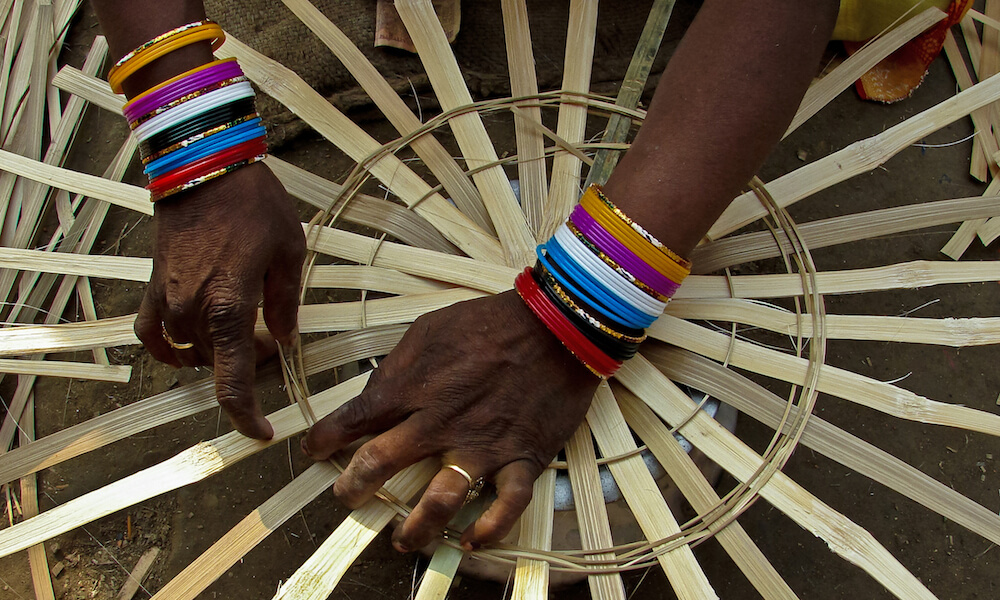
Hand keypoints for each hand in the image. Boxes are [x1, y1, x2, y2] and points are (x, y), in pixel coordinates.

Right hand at [134, 162, 305, 438]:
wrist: (202, 165)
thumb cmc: (252, 204)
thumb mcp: (289, 252)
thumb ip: (286, 303)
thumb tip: (283, 340)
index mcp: (229, 309)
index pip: (232, 384)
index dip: (246, 417)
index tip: (261, 432)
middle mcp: (192, 313)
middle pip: (218, 366)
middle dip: (247, 364)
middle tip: (272, 338)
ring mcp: (167, 301)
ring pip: (192, 352)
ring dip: (218, 352)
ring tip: (244, 325)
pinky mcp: (152, 286)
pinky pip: (153, 333)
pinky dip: (170, 346)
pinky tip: (190, 344)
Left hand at [301, 290, 599, 550]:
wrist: (556, 325)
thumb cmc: (489, 322)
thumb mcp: (430, 329)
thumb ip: (398, 366)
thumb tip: (373, 396)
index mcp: (414, 387)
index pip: (354, 421)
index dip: (325, 440)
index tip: (314, 450)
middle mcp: (440, 422)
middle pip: (381, 465)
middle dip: (354, 488)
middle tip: (347, 498)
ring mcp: (483, 445)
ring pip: (440, 500)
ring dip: (415, 528)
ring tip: (403, 541)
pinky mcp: (523, 457)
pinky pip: (506, 506)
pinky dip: (488, 529)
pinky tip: (470, 541)